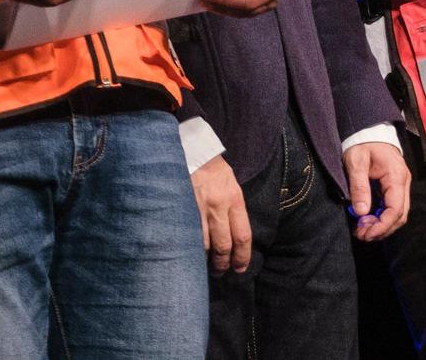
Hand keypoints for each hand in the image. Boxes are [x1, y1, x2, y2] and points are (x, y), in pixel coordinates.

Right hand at [191, 155, 252, 273]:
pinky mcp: (182, 209)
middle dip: (223, 264)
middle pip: (224, 245)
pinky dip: (189, 250)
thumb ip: (234, 210)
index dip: (243, 256)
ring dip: (205, 262)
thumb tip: (234, 237)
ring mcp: (198, 209)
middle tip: (222, 273)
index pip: (243, 236)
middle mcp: (219, 207)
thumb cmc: (215, 172)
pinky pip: (186, 236)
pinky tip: (189, 257)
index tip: (241, 268)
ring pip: (204, 246)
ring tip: (205, 270)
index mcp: (235, 200)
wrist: (194, 153)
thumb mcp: (232, 187)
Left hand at [345, 140, 410, 240]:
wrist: (369, 132)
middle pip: (400, 215)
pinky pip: (393, 208)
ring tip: (362, 230)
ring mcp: (401, 185)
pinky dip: (382, 218)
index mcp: (396, 176)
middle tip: (361, 235)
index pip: (395, 209)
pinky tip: (367, 221)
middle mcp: (403, 182)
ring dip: (382, 226)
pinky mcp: (395, 187)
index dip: (382, 225)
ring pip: (398, 214)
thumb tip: (362, 212)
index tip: (366, 234)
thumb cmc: (363, 145)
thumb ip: (359, 187)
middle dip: (382, 229)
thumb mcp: (356, 163)